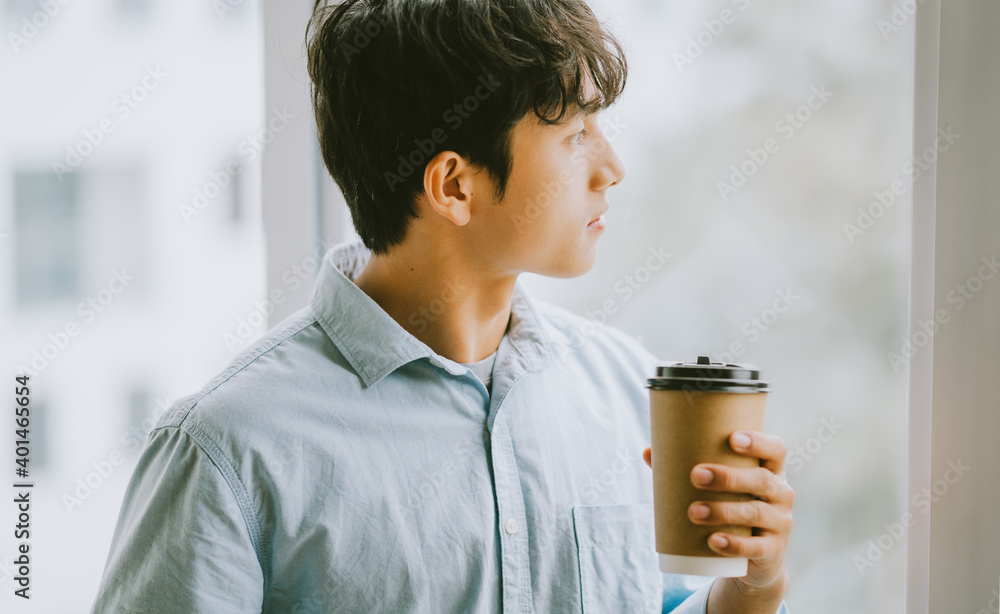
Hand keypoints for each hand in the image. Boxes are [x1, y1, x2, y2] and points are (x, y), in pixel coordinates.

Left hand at [642, 431, 793, 595]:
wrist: (753, 557)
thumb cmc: (732, 507)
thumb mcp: (720, 488)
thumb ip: (686, 469)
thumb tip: (648, 451)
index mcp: (771, 470)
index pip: (776, 450)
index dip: (759, 442)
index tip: (732, 438)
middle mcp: (782, 493)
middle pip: (761, 480)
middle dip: (728, 477)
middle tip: (695, 475)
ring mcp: (781, 522)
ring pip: (755, 513)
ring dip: (723, 511)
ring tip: (693, 511)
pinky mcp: (773, 550)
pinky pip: (756, 547)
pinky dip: (734, 544)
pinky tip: (713, 541)